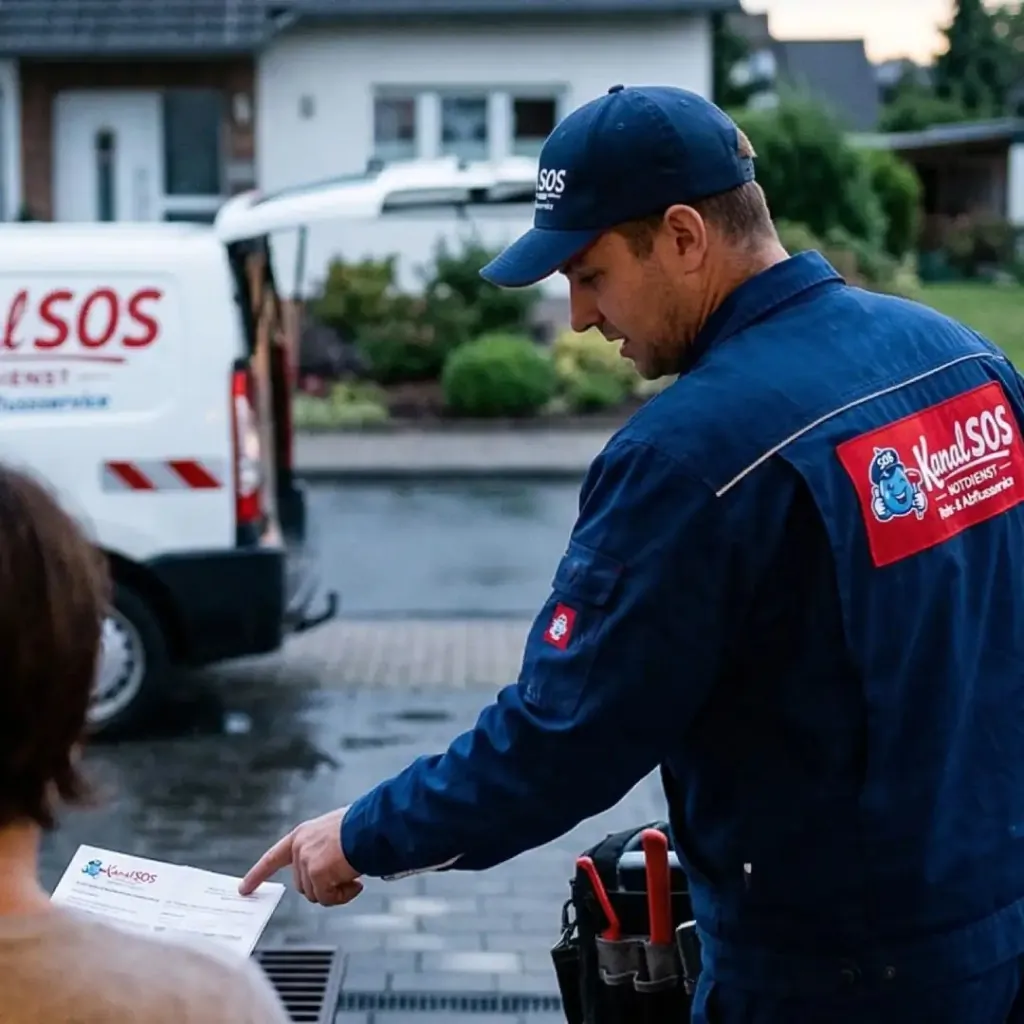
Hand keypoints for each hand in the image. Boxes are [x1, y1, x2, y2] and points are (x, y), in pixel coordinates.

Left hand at [238, 806, 363, 906]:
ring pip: (315, 894)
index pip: (272, 857)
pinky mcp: (317, 873)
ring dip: (336, 892)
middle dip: (324, 887)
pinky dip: (343, 896)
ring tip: (354, 879)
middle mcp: (300, 848)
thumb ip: (321, 851)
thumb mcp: (332, 834)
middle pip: (302, 885)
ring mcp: (306, 861)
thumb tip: (328, 875)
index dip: (257, 874)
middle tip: (345, 880)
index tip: (244, 889)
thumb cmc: (359, 827)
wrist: (370, 826)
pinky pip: (327, 898)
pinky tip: (356, 884)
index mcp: (301, 835)